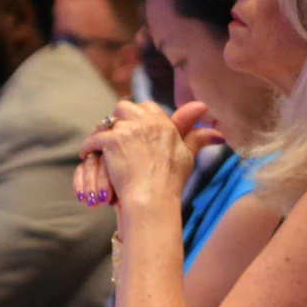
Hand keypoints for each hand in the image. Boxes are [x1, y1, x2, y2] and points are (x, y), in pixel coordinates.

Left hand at [74, 100, 219, 211]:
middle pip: (125, 107)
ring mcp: (128, 130)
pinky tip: (88, 154)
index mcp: (164, 123)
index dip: (138, 117)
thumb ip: (198, 139)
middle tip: (114, 136)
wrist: (153, 199)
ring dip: (102, 131)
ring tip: (99, 146)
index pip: (147, 107)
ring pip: (108, 120)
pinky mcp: (111, 141)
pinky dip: (89, 146)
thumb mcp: (187, 157)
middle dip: (118, 119)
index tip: (133, 130)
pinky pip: (94, 137)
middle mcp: (147, 122)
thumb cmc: (171, 182)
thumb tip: (218, 133)